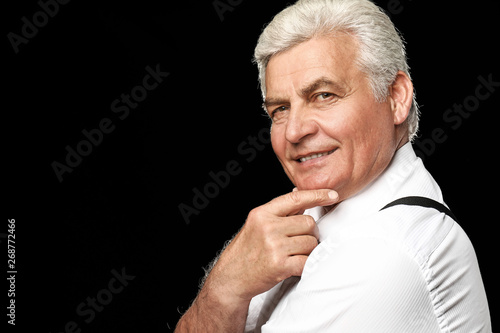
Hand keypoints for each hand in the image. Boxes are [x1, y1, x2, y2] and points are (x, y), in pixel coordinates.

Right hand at [205, 189, 338, 304]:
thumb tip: (300, 194)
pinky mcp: (280, 265)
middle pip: (308, 223)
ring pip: (311, 242)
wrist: (231, 278)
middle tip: (297, 242)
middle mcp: (268, 227)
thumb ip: (279, 211)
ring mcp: (274, 246)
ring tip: (291, 255)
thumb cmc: (246, 250)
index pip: (295, 199)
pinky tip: (294, 265)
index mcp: (262, 213)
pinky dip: (305, 265)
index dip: (317, 195)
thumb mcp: (257, 224)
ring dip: (307, 250)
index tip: (332, 195)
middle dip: (308, 233)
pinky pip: (307, 261)